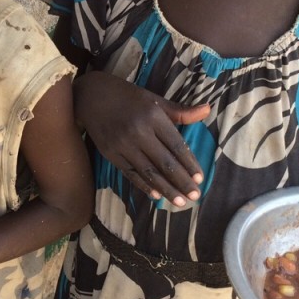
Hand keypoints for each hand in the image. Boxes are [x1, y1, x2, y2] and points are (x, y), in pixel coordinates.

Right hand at [75, 71, 209, 205]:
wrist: (91, 96)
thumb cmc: (128, 97)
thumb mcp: (155, 100)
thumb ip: (180, 111)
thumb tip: (208, 110)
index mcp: (153, 116)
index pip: (176, 144)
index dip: (189, 163)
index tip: (200, 178)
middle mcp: (138, 131)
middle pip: (164, 162)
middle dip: (181, 181)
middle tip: (195, 196)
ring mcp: (123, 145)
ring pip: (149, 172)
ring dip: (166, 189)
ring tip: (179, 202)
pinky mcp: (110, 154)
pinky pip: (131, 174)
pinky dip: (144, 186)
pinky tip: (156, 195)